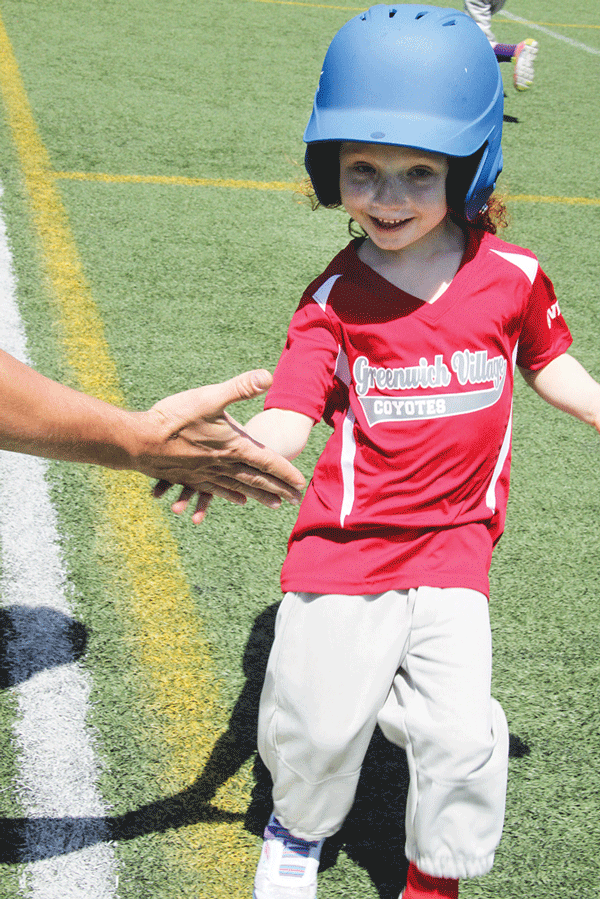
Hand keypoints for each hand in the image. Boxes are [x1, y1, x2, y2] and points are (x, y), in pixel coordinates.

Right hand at [135, 369, 304, 521]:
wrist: (138, 441)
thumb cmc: (174, 418)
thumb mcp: (210, 397)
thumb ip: (240, 387)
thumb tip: (268, 376)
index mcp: (233, 447)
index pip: (268, 462)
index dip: (286, 472)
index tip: (301, 483)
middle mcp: (223, 465)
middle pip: (258, 480)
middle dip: (279, 489)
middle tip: (296, 500)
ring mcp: (206, 474)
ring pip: (240, 488)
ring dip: (260, 496)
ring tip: (275, 504)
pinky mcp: (191, 477)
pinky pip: (218, 489)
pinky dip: (232, 495)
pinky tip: (238, 500)